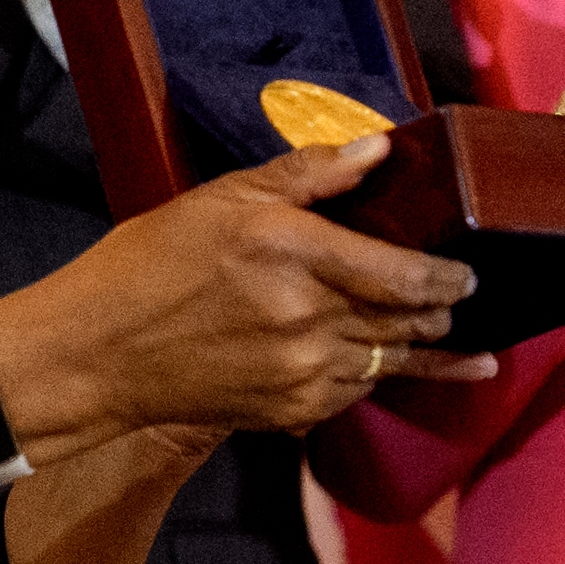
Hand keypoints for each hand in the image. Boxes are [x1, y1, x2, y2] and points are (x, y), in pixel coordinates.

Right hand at [1, 134, 497, 450]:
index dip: (449, 277)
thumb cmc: (148, 266)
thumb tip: (379, 150)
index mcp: (294, 253)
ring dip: (425, 351)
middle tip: (462, 300)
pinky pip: (355, 394)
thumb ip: (309, 174)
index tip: (468, 272)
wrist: (96, 355)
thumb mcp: (222, 198)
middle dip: (442, 311)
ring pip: (390, 363)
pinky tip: (388, 368)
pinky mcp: (289, 413)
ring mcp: (302, 373)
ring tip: (464, 349)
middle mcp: (308, 319)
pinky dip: (375, 376)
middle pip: (409, 321)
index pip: (406, 275)